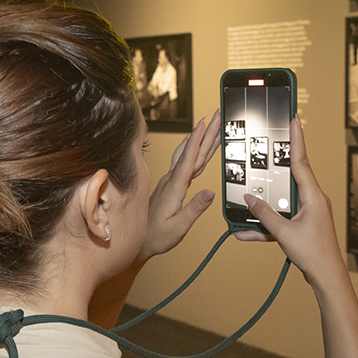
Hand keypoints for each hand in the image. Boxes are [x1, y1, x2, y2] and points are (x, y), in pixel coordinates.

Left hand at [136, 111, 220, 261]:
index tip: (205, 124)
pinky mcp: (171, 185)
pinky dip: (194, 150)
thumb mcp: (178, 227)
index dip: (198, 140)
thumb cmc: (156, 236)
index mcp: (174, 187)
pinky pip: (185, 162)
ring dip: (201, 139)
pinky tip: (196, 144)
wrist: (140, 241)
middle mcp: (171, 180)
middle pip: (192, 152)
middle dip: (206, 133)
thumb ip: (194, 209)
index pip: (189, 159)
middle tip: (217, 116)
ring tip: (212, 125)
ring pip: (189, 155)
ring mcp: (170, 181)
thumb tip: (209, 193)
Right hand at [232, 117, 347, 290]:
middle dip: (275, 165)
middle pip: (290, 176)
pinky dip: (264, 225)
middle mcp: (312, 200)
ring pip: (280, 201)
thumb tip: (249, 199)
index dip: (296, 139)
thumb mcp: (284, 233)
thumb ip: (264, 215)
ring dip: (263, 205)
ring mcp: (307, 213)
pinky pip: (280, 219)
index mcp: (313, 196)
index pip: (301, 161)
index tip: (294, 119)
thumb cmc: (314, 254)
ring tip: (244, 202)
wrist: (326, 277)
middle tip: (267, 143)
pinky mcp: (302, 225)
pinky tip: (244, 232)